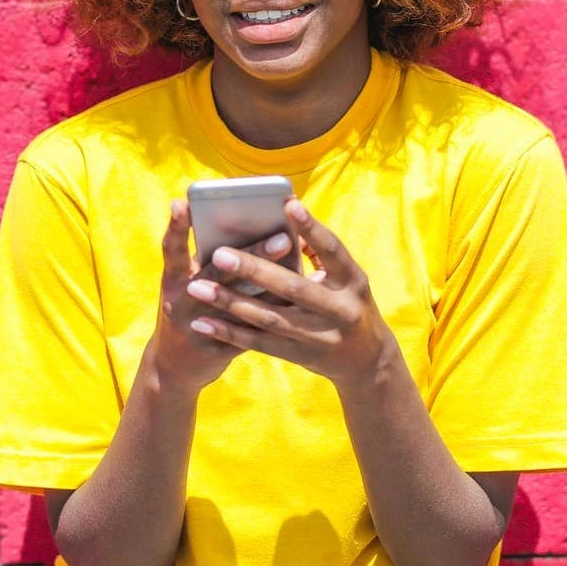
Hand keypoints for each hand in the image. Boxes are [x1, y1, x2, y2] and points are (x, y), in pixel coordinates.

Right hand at [146, 198, 294, 393]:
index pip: (171, 249)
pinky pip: (249, 332)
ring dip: (270, 287)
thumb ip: (209, 260)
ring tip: (297, 274)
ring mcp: (197, 329)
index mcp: (171, 280)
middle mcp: (180, 302)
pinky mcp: (216, 350)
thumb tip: (251, 228)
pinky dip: (272, 315)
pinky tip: (298, 305)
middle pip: (216, 274)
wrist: (173, 368)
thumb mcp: (186, 283)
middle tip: (283, 237)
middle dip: (251, 254)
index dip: (177, 226)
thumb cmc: (189, 309)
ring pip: (238, 305)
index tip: (185, 202)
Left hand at [184, 198, 394, 387]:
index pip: (333, 250)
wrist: (368, 362)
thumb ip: (320, 253)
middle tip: (219, 254)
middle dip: (254, 270)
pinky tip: (203, 323)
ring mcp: (322, 337)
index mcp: (353, 281)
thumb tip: (285, 222)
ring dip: (231, 303)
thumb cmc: (348, 304)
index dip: (312, 228)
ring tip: (198, 288)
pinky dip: (230, 333)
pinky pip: (261, 344)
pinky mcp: (302, 356)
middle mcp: (341, 309)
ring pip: (271, 318)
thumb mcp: (348, 279)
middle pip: (294, 287)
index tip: (286, 203)